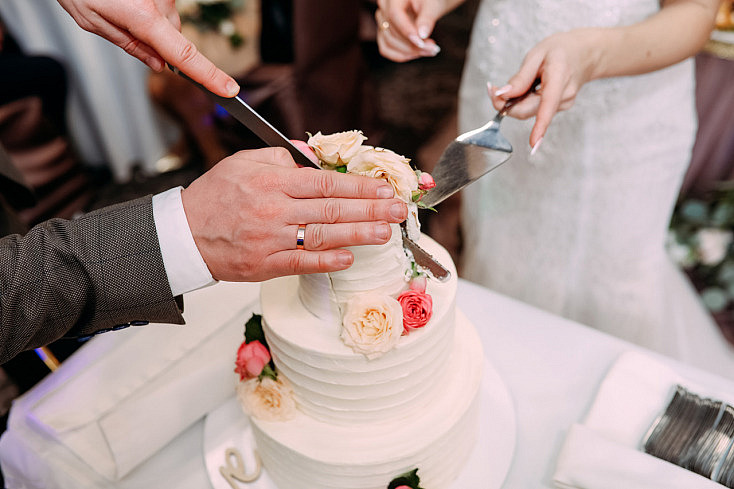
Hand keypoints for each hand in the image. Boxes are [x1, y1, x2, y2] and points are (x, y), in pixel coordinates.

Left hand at [55, 0, 238, 96]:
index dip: (209, 76)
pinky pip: (163, 4)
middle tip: (125, 28)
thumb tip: (157, 64)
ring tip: (121, 6)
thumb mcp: (94, 22)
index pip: (185, 56)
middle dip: (157, 42)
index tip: (229, 90)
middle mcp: (160, 2)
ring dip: (150, 21)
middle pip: (174, 37)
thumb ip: (130, 46)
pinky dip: (149, 7)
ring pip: (168, 20)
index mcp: (143, 17)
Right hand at [181, 147, 408, 281]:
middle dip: (371, 209)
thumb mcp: (243, 162)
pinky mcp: (265, 264)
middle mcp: (275, 209)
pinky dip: (327, 262)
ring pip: (322, 236)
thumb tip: (311, 154)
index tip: (384, 188)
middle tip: (398, 210)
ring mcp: (271, 239)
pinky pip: (301, 263)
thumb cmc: (215, 196)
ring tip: (386, 233)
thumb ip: (280, 156)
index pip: (325, 182)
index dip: (359, 186)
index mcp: (272, 180)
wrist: (182, 234)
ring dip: (358, 235)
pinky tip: (349, 259)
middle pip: (332, 209)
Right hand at [375, 0, 454, 61]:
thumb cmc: (430, 1)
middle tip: (433, 49)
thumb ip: (427, 18)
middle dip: (412, 44)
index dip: (406, 31)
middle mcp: (384, 7)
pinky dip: (402, 55)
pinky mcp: (383, 33)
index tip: (421, 43)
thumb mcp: (432, 6)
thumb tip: (422, 35)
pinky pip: (386, 49)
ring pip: (389, 42)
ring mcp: (382, 21)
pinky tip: (417, 53)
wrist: (428, 4)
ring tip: (431, 50)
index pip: (394, 15)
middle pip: (391, 31)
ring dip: (409, 51)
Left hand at [489, 29, 599, 148]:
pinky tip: (529, 88)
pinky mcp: (558, 108)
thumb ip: (520, 77)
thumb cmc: (561, 50)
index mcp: (559, 77)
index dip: (539, 125)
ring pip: (530, 112)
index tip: (533, 143)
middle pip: (529, 111)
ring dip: (515, 103)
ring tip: (516, 83)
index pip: (548, 105)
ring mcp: (563, 104)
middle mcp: (564, 96)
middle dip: (507, 105)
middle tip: (493, 90)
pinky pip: (535, 110)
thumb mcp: (537, 54)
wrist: (585, 53)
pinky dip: (525, 102)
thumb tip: (503, 95)